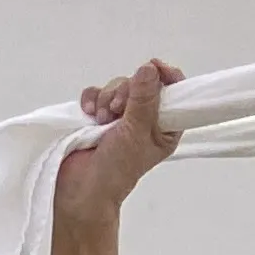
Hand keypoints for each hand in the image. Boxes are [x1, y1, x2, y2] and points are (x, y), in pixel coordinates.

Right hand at [53, 61, 182, 244]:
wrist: (82, 188)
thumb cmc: (117, 168)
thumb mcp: (137, 132)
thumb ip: (144, 99)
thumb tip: (149, 68)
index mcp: (164, 125)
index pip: (173, 90)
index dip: (165, 75)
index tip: (154, 66)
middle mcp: (143, 118)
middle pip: (139, 83)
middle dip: (125, 93)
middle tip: (117, 112)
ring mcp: (118, 117)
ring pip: (115, 86)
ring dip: (106, 100)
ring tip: (101, 121)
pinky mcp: (95, 116)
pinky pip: (94, 93)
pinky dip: (90, 100)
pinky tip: (88, 114)